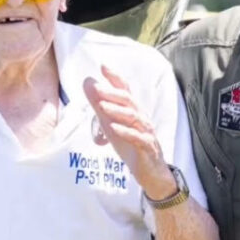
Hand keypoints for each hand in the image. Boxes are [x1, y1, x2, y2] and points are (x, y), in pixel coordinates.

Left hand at [83, 65, 174, 198]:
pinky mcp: (147, 148)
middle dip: (112, 93)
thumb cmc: (132, 145)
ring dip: (117, 111)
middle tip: (96, 88)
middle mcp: (141, 118)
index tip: (103, 67)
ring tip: (102, 106)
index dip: (116, 78)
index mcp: (133, 111)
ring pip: (134, 117)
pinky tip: (114, 129)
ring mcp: (146, 132)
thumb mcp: (112, 125)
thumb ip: (100, 107)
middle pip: (129, 101)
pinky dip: (126, 132)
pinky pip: (138, 138)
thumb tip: (88, 85)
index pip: (126, 90)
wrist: (151, 173)